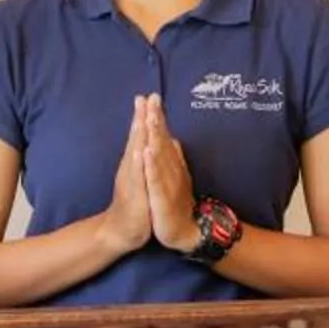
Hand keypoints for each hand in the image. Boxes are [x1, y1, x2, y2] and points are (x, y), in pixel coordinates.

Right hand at [100, 104, 153, 252]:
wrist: (121, 229)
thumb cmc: (133, 202)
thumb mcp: (140, 177)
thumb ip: (144, 159)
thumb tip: (149, 142)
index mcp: (134, 162)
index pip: (139, 135)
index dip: (143, 116)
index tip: (148, 96)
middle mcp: (130, 168)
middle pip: (136, 139)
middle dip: (141, 118)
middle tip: (144, 97)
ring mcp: (131, 181)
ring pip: (135, 154)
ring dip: (138, 136)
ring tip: (141, 117)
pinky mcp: (134, 195)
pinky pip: (137, 178)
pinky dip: (139, 164)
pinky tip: (140, 152)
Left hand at [141, 95, 200, 251]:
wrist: (182, 231)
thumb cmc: (174, 202)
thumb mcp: (172, 177)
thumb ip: (173, 157)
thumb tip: (172, 139)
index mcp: (168, 164)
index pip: (161, 137)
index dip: (157, 117)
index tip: (151, 96)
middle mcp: (169, 169)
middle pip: (161, 141)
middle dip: (156, 119)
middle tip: (153, 98)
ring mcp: (166, 182)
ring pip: (160, 156)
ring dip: (155, 136)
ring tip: (150, 117)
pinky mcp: (162, 198)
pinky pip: (156, 179)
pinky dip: (152, 165)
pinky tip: (147, 153)